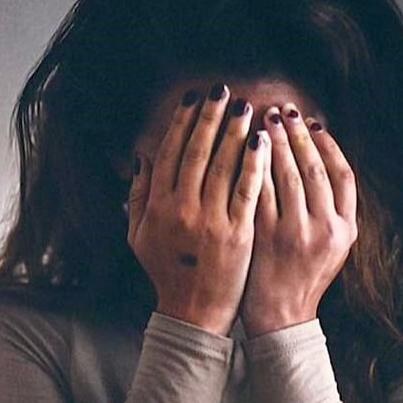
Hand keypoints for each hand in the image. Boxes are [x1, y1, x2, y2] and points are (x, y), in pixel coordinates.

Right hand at [127, 84, 269, 335]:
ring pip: (222, 166)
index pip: (170, 152)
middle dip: (210, 117)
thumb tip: (142, 156)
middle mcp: (181, 209)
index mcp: (157, 206)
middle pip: (196, 152)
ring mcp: (210, 221)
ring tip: (247, 107)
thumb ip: (138, 195)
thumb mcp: (139, 235)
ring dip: (235, 132)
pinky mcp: (237, 233)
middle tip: (223, 90)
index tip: (193, 98)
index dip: (182, 122)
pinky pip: (247, 190)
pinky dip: (255, 164)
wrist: (192, 312)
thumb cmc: (166, 272)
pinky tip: (263, 142)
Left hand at [241, 103, 356, 337]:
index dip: (328, 145)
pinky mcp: (266, 237)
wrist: (280, 317)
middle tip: (284, 109)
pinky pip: (259, 191)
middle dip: (298, 135)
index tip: (313, 122)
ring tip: (264, 119)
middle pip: (314, 169)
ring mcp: (295, 233)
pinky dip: (252, 166)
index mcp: (347, 229)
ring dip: (275, 142)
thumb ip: (331, 209)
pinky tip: (244, 147)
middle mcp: (325, 229)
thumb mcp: (332, 246)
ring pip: (287, 175)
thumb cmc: (302, 277)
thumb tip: (318, 158)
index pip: (343, 175)